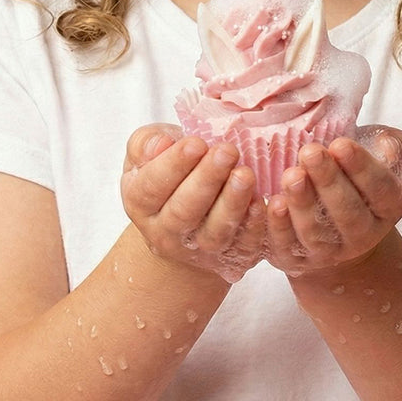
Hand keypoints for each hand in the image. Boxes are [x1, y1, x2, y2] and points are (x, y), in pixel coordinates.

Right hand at [121, 124, 265, 283]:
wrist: (188, 219)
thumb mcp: (147, 153)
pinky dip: (254, 226)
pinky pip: (244, 245)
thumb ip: (146, 143)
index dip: (173, 164)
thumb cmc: (171, 172)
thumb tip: (161, 143)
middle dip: (206, 180)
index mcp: (140, 202)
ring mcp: (199, 250)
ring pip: (214, 233)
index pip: (152, 186)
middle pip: (183, 211)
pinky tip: (262, 202)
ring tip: (245, 174)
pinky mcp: (231, 258)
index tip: (196, 142)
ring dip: (232, 203)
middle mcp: (165, 233)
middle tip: (227, 151)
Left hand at [264, 125, 401, 276]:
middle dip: (329, 181)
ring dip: (302, 204)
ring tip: (291, 175)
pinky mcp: (296, 260)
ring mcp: (328, 251)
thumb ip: (392, 145)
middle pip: (348, 213)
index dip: (362, 168)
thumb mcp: (380, 157)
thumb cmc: (354, 176)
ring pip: (316, 232)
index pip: (380, 188)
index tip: (341, 144)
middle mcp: (361, 234)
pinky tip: (272, 203)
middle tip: (310, 152)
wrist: (333, 224)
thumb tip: (387, 145)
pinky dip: (277, 226)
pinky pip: (285, 246)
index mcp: (387, 206)